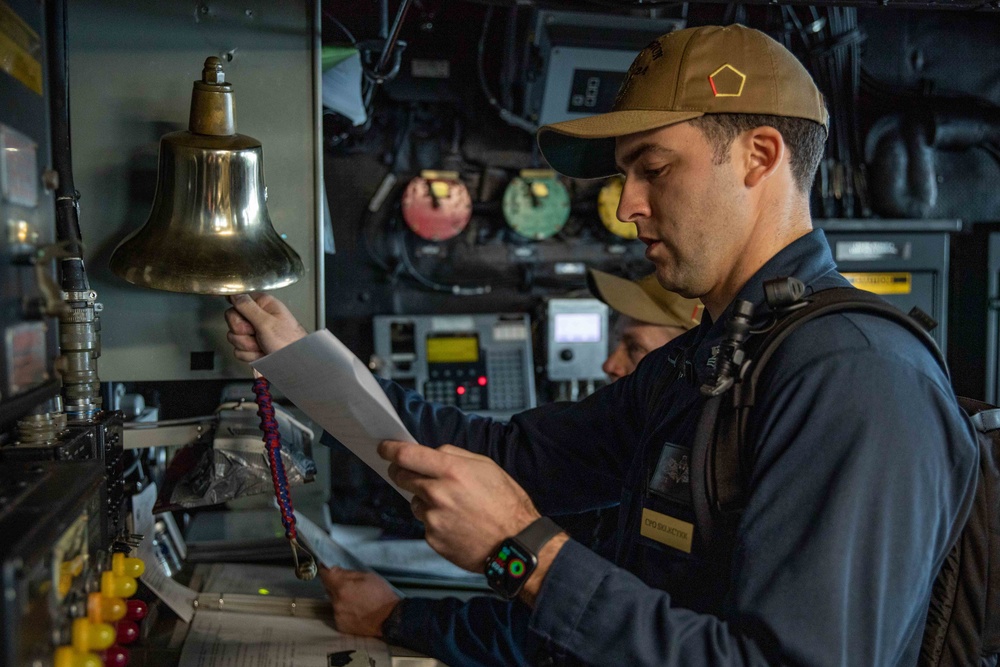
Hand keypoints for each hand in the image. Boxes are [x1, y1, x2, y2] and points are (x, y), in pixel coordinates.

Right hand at [224, 292, 306, 361]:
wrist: (294, 363)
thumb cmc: (289, 342)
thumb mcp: (267, 322)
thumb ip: (248, 307)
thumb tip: (235, 294)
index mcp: (263, 305)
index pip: (237, 301)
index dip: (238, 313)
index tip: (247, 321)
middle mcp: (258, 317)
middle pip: (233, 321)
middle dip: (244, 332)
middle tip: (258, 335)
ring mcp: (255, 333)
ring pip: (234, 338)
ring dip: (248, 345)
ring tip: (263, 345)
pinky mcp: (252, 347)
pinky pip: (239, 351)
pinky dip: (250, 355)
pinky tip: (262, 353)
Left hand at [319, 567, 399, 636]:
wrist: (389, 619)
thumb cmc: (381, 596)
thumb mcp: (368, 576)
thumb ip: (348, 573)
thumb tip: (334, 570)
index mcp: (343, 587)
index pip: (325, 575)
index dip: (325, 569)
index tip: (326, 567)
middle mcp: (337, 602)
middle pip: (329, 588)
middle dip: (336, 584)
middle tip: (349, 585)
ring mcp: (338, 615)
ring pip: (334, 601)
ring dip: (341, 598)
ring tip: (356, 600)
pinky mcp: (341, 625)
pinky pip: (338, 613)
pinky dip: (344, 610)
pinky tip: (356, 610)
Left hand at [378, 441, 539, 571]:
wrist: (515, 544)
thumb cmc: (506, 504)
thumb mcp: (487, 467)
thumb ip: (455, 456)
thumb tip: (432, 454)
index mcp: (452, 471)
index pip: (407, 455)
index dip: (391, 449)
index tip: (384, 448)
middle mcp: (438, 493)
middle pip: (402, 476)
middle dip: (403, 472)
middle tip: (413, 474)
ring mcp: (433, 518)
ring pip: (415, 502)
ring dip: (425, 500)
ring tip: (454, 507)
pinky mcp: (432, 538)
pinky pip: (425, 523)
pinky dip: (436, 521)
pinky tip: (457, 523)